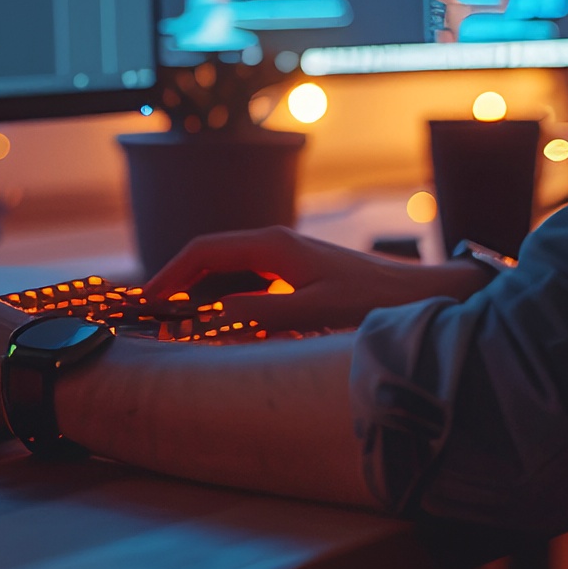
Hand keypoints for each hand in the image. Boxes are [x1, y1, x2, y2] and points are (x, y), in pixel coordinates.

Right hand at [141, 227, 491, 332]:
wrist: (421, 293)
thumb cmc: (374, 301)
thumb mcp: (317, 313)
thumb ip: (264, 313)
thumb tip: (213, 315)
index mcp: (274, 246)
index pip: (205, 251)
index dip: (170, 275)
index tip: (146, 301)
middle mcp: (277, 245)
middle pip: (211, 257)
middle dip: (179, 283)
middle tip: (155, 318)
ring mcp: (288, 258)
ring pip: (229, 270)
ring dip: (201, 291)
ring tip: (179, 322)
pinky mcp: (300, 274)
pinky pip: (248, 282)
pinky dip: (226, 298)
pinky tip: (223, 323)